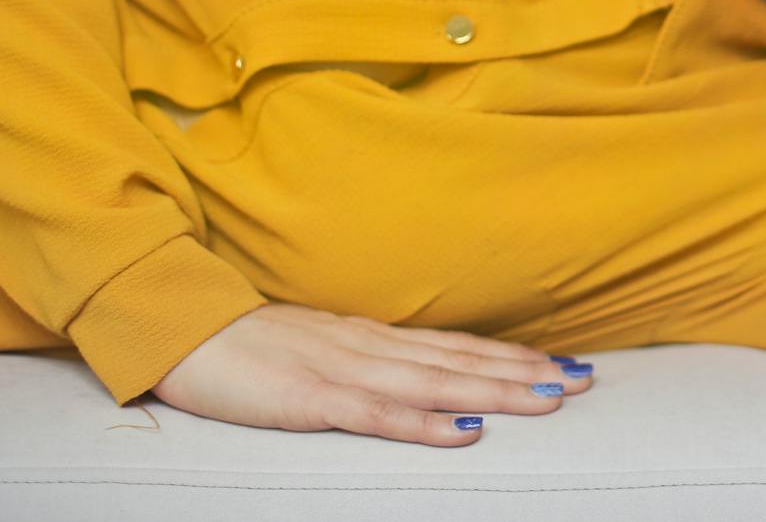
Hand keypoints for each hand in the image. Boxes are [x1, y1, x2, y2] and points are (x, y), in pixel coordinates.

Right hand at [149, 303, 590, 444]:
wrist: (182, 332)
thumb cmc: (245, 347)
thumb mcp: (316, 348)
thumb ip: (363, 361)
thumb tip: (412, 374)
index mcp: (370, 337)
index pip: (454, 346)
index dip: (509, 354)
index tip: (561, 363)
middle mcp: (370, 347)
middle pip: (460, 361)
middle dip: (523, 371)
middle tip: (583, 380)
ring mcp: (343, 371)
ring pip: (435, 384)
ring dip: (495, 391)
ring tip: (548, 398)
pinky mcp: (311, 400)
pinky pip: (378, 415)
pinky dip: (426, 424)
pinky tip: (464, 434)